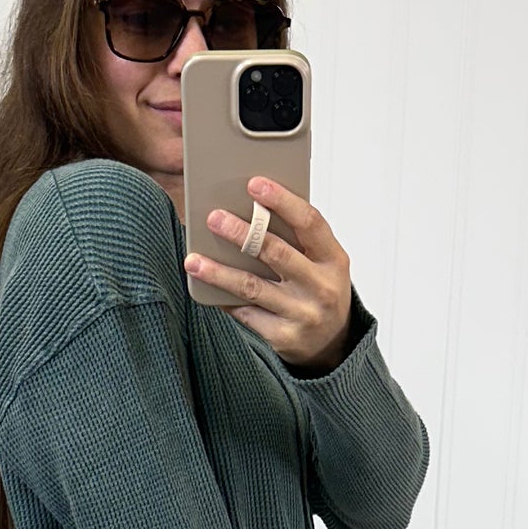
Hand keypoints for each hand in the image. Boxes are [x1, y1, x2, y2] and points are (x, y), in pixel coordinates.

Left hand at [184, 177, 352, 370]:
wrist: (333, 343)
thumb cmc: (320, 290)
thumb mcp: (322, 262)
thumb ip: (297, 238)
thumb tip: (249, 208)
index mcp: (334, 259)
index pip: (309, 223)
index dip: (283, 201)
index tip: (255, 184)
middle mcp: (321, 287)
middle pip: (276, 253)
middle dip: (242, 233)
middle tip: (214, 218)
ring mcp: (302, 314)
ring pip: (253, 287)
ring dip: (220, 272)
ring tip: (194, 259)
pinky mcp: (282, 336)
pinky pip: (245, 313)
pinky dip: (222, 298)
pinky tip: (204, 286)